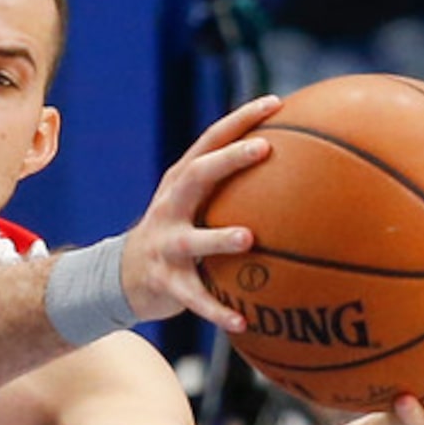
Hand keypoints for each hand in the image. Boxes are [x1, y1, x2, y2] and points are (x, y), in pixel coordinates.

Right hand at [119, 94, 280, 326]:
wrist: (121, 276)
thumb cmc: (176, 233)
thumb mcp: (193, 204)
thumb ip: (232, 186)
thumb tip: (302, 168)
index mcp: (181, 183)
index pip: (210, 141)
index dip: (241, 119)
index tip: (276, 103)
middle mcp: (170, 207)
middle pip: (196, 175)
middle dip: (228, 160)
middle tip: (263, 149)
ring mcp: (165, 245)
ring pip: (193, 240)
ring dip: (219, 238)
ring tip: (248, 239)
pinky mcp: (165, 282)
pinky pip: (194, 297)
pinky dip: (217, 309)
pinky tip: (242, 322)